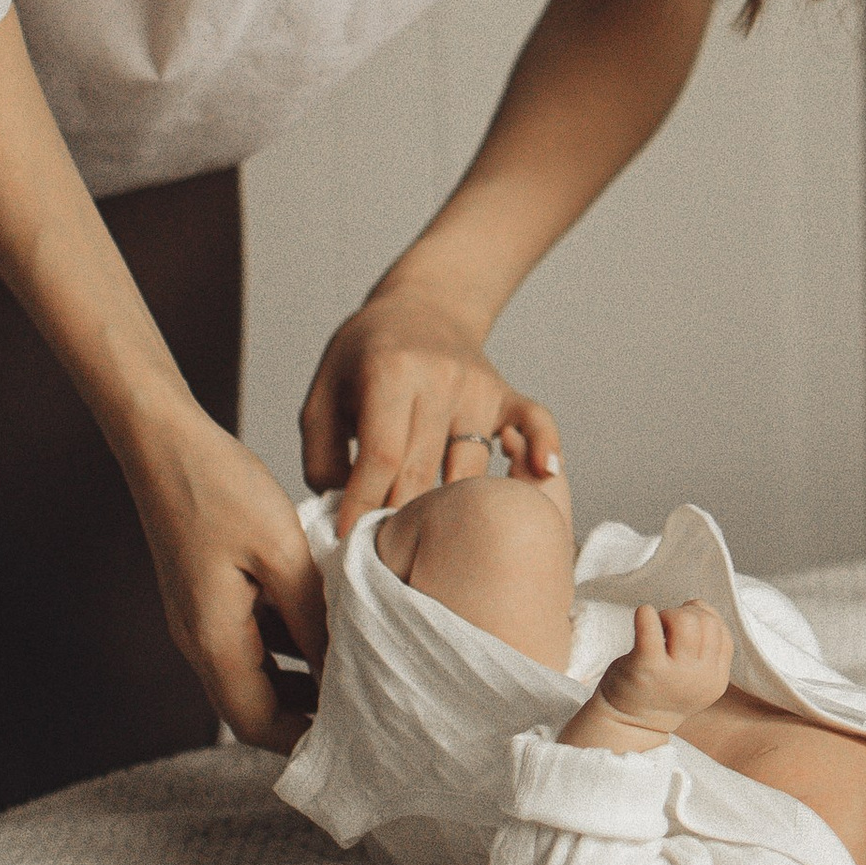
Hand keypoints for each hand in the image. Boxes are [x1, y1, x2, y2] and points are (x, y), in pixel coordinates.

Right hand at [124, 403, 327, 752]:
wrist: (164, 441)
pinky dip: (287, 641)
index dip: (301, 741)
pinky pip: (250, 636)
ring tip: (356, 666)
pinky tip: (327, 619)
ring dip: (300, 676)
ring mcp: (200, 616)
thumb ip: (313, 617)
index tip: (351, 737)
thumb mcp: (282, 553)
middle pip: (254, 704)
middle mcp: (199, 638)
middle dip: (306, 714)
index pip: (255, 722)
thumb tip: (344, 670)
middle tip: (364, 706)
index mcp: (213, 640)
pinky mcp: (207, 593)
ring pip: (255, 671)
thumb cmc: (219, 487)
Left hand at [300, 281, 561, 536]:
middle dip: (399, 519)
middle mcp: (440, 379)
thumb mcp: (322, 394)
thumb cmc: (363, 357)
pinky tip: (543, 473)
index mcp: (390, 373)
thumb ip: (321, 453)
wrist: (420, 307)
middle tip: (380, 557)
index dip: (363, 504)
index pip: (381, 455)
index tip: (347, 542)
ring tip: (429, 548)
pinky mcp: (505, 395)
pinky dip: (543, 447)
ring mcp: (478, 388)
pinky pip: (535, 422)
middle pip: (424, 471)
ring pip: (469, 470)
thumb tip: (340, 510)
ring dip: (450, 512)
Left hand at [598, 600, 733, 732]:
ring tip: (656, 626)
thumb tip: (699, 605)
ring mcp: (674, 673)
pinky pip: (650, 627)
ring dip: (668, 613)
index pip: (723, 633)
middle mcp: (700, 678)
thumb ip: (705, 648)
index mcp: (716, 680)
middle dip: (686, 614)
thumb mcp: (695, 678)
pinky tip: (642, 616)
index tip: (685, 624)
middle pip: (707, 623)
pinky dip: (645, 614)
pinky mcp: (646, 667)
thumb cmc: (659, 691)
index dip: (705, 618)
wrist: (626, 725)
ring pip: (685, 621)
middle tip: (667, 626)